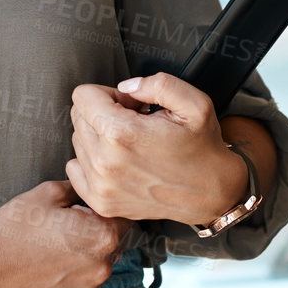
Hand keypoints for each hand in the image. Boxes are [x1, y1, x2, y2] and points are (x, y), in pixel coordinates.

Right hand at [0, 179, 131, 287]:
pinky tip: (50, 262)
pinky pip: (85, 281)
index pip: (122, 215)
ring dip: (87, 252)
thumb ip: (80, 187)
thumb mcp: (48, 192)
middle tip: (65, 223)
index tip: (85, 204)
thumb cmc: (15, 227)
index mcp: (103, 235)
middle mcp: (104, 265)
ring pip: (100, 262)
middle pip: (113, 240)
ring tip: (54, 244)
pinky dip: (75, 271)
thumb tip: (91, 185)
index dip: (103, 206)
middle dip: (96, 229)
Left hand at [67, 73, 248, 227]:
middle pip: (78, 117)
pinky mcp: (101, 203)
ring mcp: (101, 186)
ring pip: (78, 141)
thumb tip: (125, 87)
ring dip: (99, 137)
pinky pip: (74, 168)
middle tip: (134, 123)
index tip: (131, 105)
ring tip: (132, 143)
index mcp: (121, 134)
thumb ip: (157, 84)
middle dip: (103, 112)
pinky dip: (91, 161)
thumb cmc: (203, 148)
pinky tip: (119, 162)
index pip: (82, 96)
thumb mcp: (194, 102)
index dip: (109, 94)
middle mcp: (105, 162)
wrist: (213, 194)